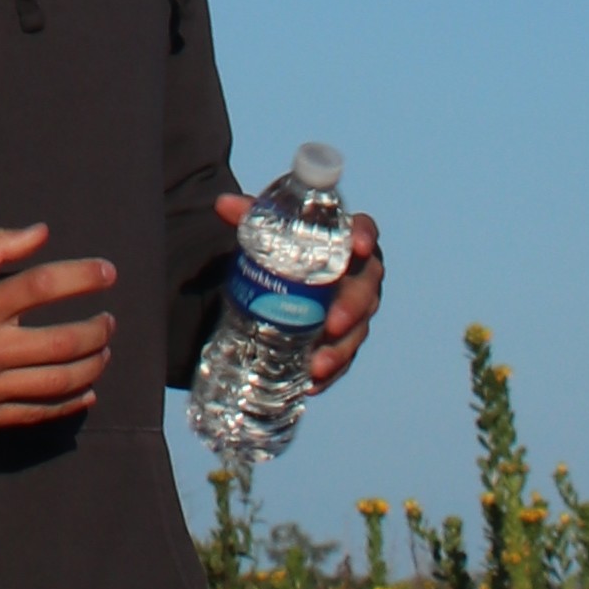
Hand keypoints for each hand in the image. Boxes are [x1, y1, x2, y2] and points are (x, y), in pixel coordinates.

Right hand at [0, 222, 116, 432]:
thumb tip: (41, 233)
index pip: (42, 287)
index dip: (81, 276)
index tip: (107, 272)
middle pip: (62, 342)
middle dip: (97, 330)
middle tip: (110, 321)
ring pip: (58, 382)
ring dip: (92, 366)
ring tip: (103, 351)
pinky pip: (38, 414)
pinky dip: (70, 403)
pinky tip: (86, 390)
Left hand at [221, 187, 385, 395]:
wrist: (286, 276)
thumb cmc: (285, 245)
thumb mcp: (269, 230)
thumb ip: (249, 216)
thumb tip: (222, 204)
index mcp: (346, 240)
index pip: (365, 232)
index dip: (364, 236)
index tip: (358, 245)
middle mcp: (359, 275)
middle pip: (366, 289)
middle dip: (352, 308)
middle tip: (331, 323)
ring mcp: (356, 310)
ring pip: (358, 331)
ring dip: (340, 350)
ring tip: (315, 365)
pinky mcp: (345, 339)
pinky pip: (344, 357)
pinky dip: (330, 372)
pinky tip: (312, 384)